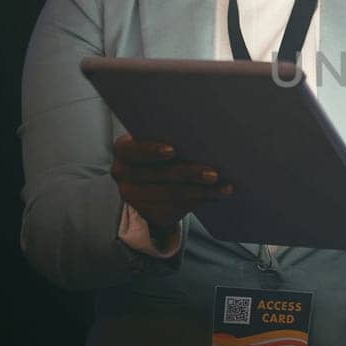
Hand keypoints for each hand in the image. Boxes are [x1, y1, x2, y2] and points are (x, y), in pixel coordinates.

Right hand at [110, 135, 233, 230]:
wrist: (150, 184)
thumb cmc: (159, 155)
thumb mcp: (156, 143)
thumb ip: (171, 138)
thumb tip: (205, 133)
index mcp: (124, 151)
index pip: (134, 150)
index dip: (152, 151)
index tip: (172, 151)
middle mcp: (124, 174)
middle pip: (159, 174)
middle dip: (188, 174)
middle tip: (212, 173)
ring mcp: (135, 197)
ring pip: (171, 194)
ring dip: (200, 190)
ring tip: (222, 185)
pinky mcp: (150, 212)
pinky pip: (178, 208)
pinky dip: (202, 199)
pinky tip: (219, 193)